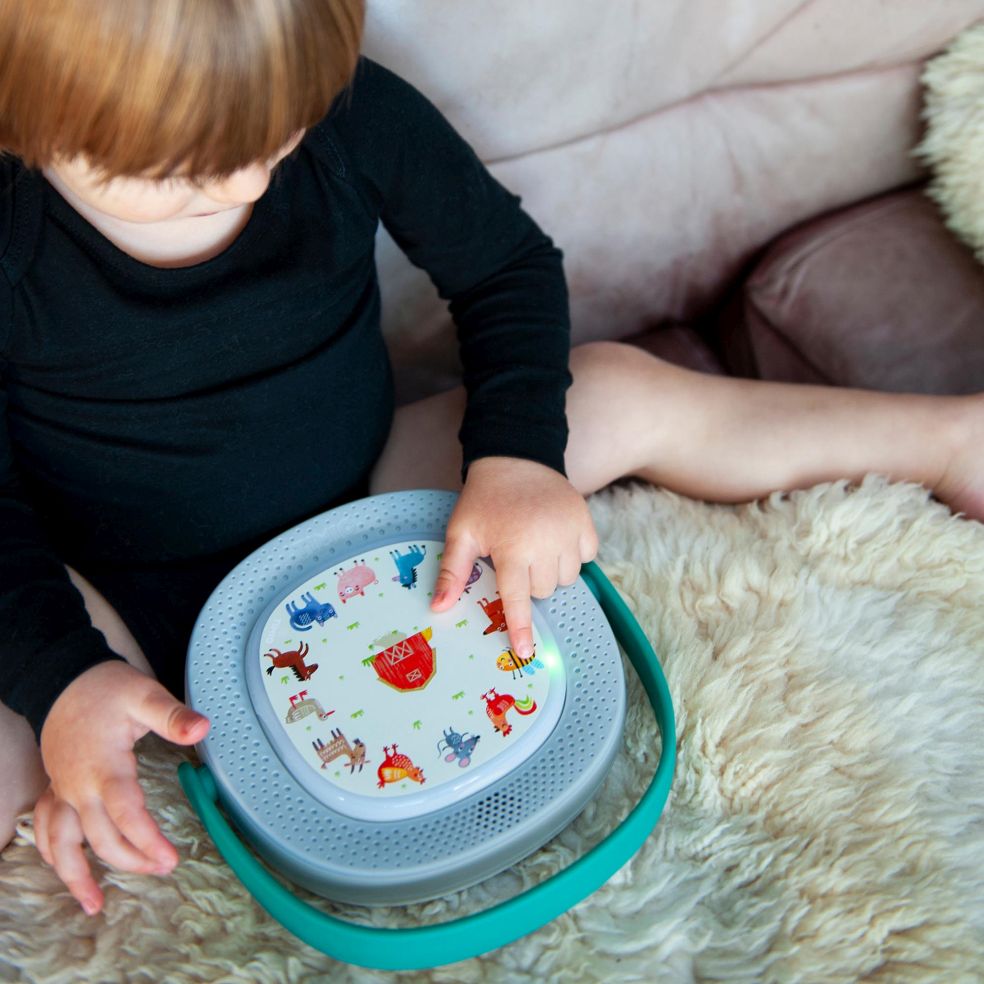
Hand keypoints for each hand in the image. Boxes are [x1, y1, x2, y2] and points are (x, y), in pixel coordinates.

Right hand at [35, 660, 208, 915]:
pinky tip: (66, 872)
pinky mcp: (56, 789)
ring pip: (63, 844)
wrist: (65, 679)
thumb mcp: (145, 694)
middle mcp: (78, 786)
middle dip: (130, 859)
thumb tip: (202, 728)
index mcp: (104, 767)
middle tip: (163, 869)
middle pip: (100, 837)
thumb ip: (173, 716)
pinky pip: (47, 831)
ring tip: (95, 904)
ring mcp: (63, 790)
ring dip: (77, 875)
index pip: (124, 814)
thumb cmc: (108, 688)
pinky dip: (53, 856)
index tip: (169, 858)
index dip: (146, 840)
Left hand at [431, 456, 597, 656]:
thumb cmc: (484, 500)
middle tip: (515, 557)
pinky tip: (554, 539)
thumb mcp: (461, 533)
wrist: (516, 457)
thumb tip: (438, 608)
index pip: (518, 599)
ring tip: (534, 547)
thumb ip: (452, 572)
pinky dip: (572, 555)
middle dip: (529, 582)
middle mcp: (546, 543)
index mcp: (513, 548)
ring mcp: (570, 532)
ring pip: (567, 578)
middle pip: (544, 590)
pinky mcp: (586, 522)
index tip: (525, 652)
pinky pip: (586, 557)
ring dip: (551, 571)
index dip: (521, 628)